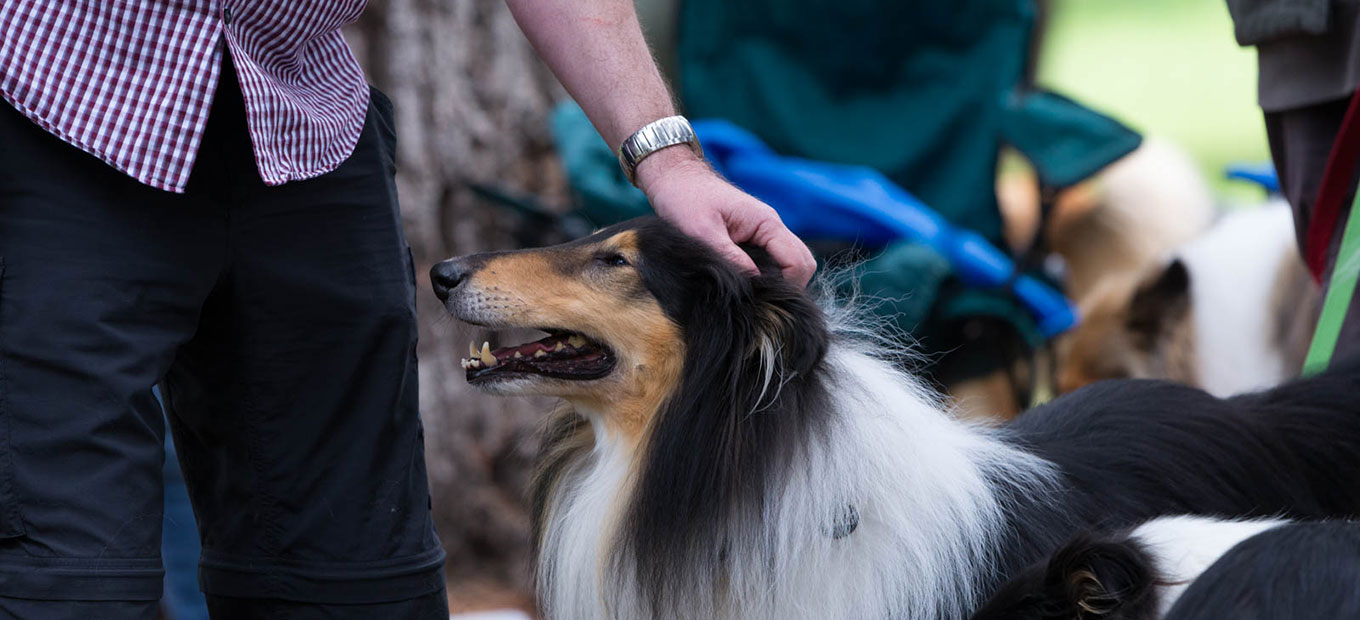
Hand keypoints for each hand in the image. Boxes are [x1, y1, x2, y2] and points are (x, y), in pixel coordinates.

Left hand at [636, 148, 816, 286]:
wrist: (675, 178)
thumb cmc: (686, 199)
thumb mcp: (704, 233)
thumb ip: (731, 258)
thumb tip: (754, 283)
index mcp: (766, 223)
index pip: (798, 262)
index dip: (788, 287)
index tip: (764, 301)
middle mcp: (771, 227)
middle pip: (802, 263)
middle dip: (790, 286)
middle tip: (762, 301)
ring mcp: (763, 232)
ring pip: (790, 262)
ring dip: (779, 280)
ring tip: (753, 294)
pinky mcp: (752, 237)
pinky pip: (772, 260)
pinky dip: (766, 275)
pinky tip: (745, 284)